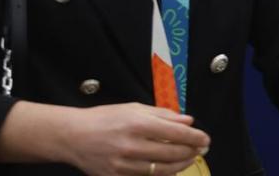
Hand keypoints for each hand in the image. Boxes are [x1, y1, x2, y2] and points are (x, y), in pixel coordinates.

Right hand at [61, 103, 209, 175]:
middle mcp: (131, 145)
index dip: (195, 137)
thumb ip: (163, 115)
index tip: (205, 138)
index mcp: (136, 124)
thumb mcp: (134, 108)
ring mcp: (123, 164)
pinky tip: (170, 168)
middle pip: (172, 153)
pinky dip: (162, 173)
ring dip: (181, 165)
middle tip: (201, 149)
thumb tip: (188, 121)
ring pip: (162, 169)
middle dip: (191, 152)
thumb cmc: (104, 119)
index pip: (175, 133)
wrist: (73, 137)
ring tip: (189, 158)